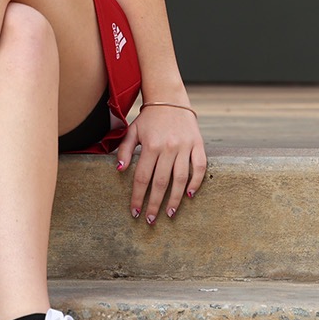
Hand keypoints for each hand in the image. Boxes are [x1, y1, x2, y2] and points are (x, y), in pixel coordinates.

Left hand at [114, 102, 205, 224]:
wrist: (169, 98)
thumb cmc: (148, 118)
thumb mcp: (132, 131)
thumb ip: (124, 150)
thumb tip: (119, 170)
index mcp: (150, 146)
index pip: (142, 178)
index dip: (138, 197)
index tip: (135, 212)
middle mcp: (168, 147)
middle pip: (161, 182)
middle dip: (155, 204)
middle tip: (151, 220)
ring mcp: (184, 146)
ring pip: (181, 178)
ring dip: (175, 199)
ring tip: (170, 213)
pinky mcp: (198, 144)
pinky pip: (199, 167)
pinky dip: (196, 182)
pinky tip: (189, 195)